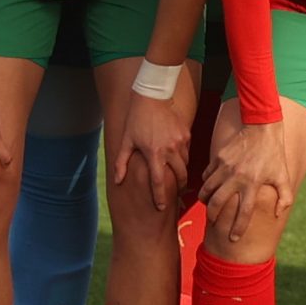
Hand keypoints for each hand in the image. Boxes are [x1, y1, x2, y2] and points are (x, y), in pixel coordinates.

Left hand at [115, 88, 194, 209]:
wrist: (153, 97)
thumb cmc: (136, 120)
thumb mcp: (126, 141)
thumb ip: (121, 163)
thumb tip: (118, 181)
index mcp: (154, 153)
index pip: (159, 181)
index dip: (160, 196)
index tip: (161, 207)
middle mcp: (170, 149)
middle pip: (179, 176)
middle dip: (179, 188)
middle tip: (176, 195)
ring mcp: (180, 142)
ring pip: (185, 165)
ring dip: (182, 173)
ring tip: (178, 179)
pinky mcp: (186, 134)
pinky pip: (187, 152)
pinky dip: (184, 159)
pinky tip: (178, 160)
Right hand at [202, 114, 295, 242]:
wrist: (262, 127)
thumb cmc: (274, 154)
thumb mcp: (284, 175)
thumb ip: (285, 197)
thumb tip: (278, 214)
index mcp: (253, 184)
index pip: (243, 212)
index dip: (238, 228)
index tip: (233, 239)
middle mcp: (236, 177)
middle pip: (217, 204)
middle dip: (213, 217)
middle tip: (214, 223)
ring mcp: (225, 167)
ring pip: (207, 190)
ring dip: (206, 201)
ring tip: (209, 206)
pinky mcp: (218, 158)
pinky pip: (206, 176)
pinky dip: (206, 184)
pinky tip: (210, 187)